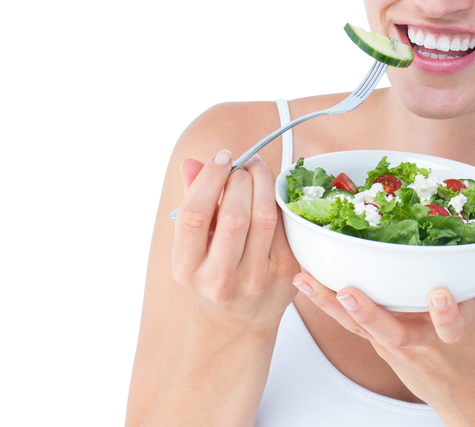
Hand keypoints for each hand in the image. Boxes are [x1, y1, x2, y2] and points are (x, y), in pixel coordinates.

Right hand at [172, 149, 297, 335]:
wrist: (239, 317)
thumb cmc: (213, 269)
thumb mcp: (192, 243)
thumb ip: (192, 201)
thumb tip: (191, 163)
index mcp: (188, 268)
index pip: (195, 216)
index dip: (209, 179)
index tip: (222, 157)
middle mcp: (220, 278)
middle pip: (234, 215)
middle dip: (240, 178)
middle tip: (243, 165)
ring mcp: (256, 278)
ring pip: (264, 217)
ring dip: (263, 183)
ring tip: (257, 171)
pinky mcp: (286, 273)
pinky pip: (283, 226)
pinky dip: (277, 202)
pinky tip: (270, 193)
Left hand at [292, 273, 474, 424]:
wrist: (471, 395)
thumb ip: (471, 276)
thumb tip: (463, 229)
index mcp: (459, 332)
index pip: (454, 325)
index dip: (446, 313)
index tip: (439, 296)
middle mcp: (424, 342)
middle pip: (394, 333)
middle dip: (370, 313)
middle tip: (349, 293)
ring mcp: (399, 349)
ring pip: (363, 329)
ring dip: (333, 305)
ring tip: (308, 282)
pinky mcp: (381, 348)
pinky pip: (353, 326)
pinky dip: (330, 305)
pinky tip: (308, 285)